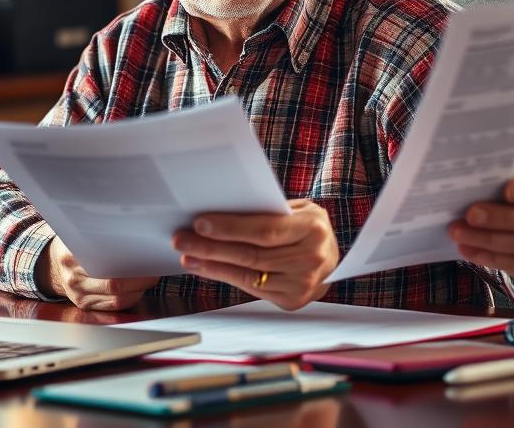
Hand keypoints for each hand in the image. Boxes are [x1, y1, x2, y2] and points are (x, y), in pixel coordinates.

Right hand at [37, 237, 157, 310]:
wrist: (52, 264)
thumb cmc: (74, 245)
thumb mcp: (78, 233)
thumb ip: (98, 234)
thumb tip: (133, 230)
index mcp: (71, 255)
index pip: (104, 262)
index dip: (128, 262)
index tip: (146, 255)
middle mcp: (73, 278)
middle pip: (113, 284)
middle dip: (140, 279)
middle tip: (155, 269)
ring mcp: (78, 295)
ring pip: (116, 298)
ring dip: (138, 290)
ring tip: (151, 278)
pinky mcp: (85, 305)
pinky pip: (113, 306)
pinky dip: (130, 298)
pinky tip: (139, 289)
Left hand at [173, 199, 339, 310]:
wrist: (331, 260)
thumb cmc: (306, 229)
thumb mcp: (297, 211)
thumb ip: (269, 211)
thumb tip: (221, 212)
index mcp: (313, 228)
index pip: (265, 229)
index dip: (231, 228)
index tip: (200, 222)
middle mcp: (311, 258)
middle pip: (252, 254)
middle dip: (211, 247)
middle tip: (182, 239)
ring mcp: (303, 284)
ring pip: (248, 274)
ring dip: (212, 265)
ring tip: (187, 255)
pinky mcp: (292, 301)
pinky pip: (251, 289)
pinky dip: (225, 277)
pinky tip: (206, 268)